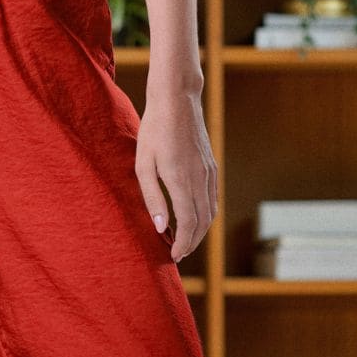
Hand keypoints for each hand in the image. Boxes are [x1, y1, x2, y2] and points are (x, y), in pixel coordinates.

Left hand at [134, 87, 217, 263]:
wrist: (177, 100)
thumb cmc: (154, 130)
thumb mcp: (143, 165)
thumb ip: (152, 198)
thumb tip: (161, 227)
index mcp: (181, 181)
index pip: (188, 223)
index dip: (183, 244)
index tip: (174, 256)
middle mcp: (200, 179)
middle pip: (202, 222)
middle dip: (192, 243)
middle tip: (178, 254)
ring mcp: (209, 172)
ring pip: (210, 212)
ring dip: (199, 231)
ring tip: (185, 241)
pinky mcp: (212, 166)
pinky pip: (212, 198)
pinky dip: (205, 215)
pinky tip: (193, 219)